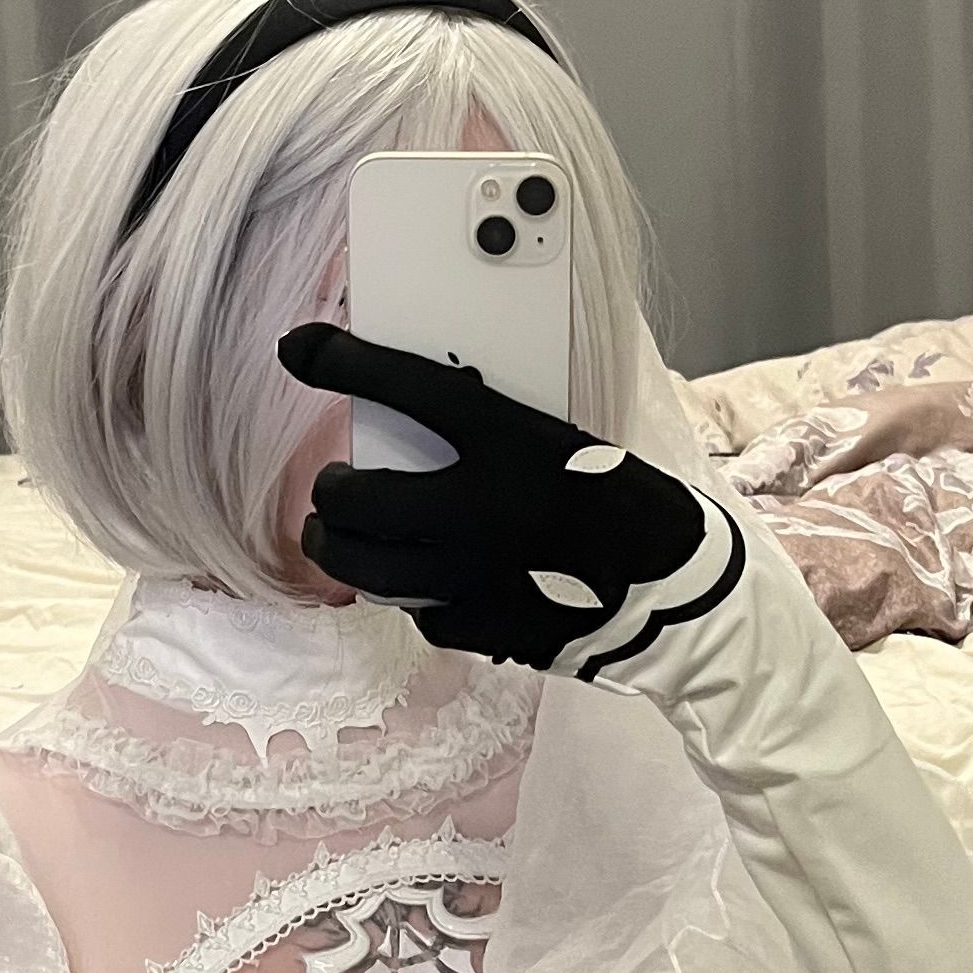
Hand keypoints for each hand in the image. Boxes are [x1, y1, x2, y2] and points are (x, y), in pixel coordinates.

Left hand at [280, 322, 743, 679]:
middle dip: (331, 492)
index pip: (409, 385)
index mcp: (512, 440)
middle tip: (336, 486)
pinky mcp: (477, 624)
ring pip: (365, 568)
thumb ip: (487, 428)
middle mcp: (481, 506)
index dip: (344, 362)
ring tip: (340, 537)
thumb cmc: (618, 498)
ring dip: (342, 549)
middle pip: (356, 498)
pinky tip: (417, 579)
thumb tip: (410, 418)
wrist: (671, 581)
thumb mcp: (557, 438)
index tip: (301, 348)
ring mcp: (472, 574)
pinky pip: (415, 610)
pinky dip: (408, 593)